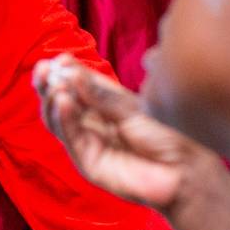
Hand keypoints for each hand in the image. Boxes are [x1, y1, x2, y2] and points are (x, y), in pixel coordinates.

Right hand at [34, 54, 229, 229]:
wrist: (185, 171)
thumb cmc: (167, 136)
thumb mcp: (132, 108)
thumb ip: (100, 95)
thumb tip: (70, 73)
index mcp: (104, 104)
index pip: (76, 84)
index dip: (65, 71)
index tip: (61, 58)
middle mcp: (92, 122)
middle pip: (59, 100)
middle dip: (49, 83)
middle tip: (44, 69)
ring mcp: (88, 142)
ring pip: (58, 119)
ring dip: (52, 100)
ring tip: (54, 83)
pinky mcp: (89, 162)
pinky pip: (70, 138)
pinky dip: (64, 119)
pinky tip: (63, 101)